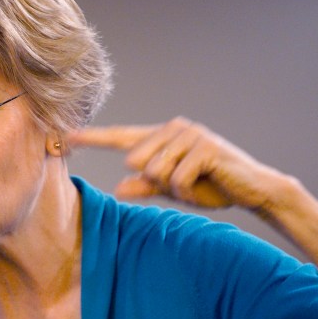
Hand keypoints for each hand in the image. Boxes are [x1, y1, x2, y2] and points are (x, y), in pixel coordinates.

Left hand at [68, 117, 293, 214]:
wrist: (250, 189)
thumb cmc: (210, 186)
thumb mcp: (172, 189)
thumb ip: (146, 187)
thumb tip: (118, 188)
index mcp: (161, 137)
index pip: (121, 137)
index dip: (93, 137)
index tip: (67, 137)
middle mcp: (173, 129)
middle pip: (136, 160)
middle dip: (156, 180)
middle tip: (183, 183)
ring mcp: (190, 134)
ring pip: (155, 169)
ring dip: (174, 186)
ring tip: (196, 183)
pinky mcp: (205, 146)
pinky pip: (177, 177)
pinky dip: (187, 189)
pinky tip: (205, 184)